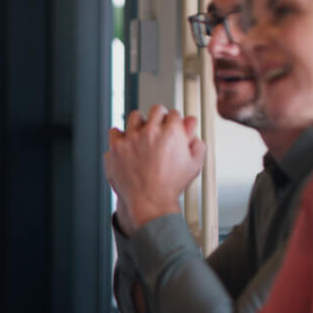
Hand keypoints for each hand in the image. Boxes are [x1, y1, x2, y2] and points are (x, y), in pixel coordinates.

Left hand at [106, 105, 204, 234]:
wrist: (149, 201)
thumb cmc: (170, 186)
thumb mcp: (194, 165)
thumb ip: (197, 144)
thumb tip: (193, 129)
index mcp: (172, 132)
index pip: (174, 114)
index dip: (174, 121)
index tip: (171, 126)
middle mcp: (151, 131)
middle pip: (156, 110)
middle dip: (160, 116)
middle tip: (158, 126)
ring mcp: (132, 138)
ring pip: (135, 117)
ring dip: (139, 122)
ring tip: (141, 133)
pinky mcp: (117, 147)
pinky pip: (114, 131)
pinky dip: (119, 135)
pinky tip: (124, 142)